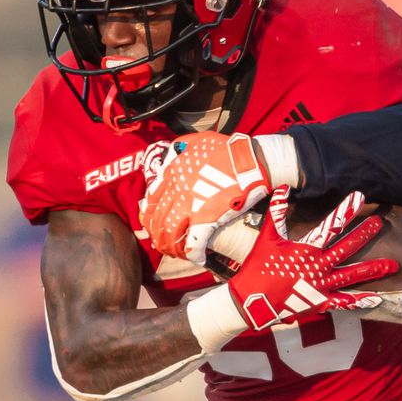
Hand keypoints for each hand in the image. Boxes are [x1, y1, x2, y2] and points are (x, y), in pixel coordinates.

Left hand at [140, 132, 271, 262]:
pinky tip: (198, 259)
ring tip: (177, 254)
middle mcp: (177, 190)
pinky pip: (194, 242)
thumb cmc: (228, 150)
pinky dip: (194, 254)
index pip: (151, 200)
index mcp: (173, 173)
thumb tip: (172, 154)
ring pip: (170, 234)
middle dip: (158, 236)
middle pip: (158, 220)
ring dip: (172, 247)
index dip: (150, 217)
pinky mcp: (207, 219)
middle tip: (163, 244)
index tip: (154, 225)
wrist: (252, 161)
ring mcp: (191, 206)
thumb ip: (180, 147)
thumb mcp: (197, 140)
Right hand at [228, 186, 395, 328]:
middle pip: (346, 248)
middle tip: (379, 223)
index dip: (346, 211)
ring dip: (372, 270)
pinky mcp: (319, 302)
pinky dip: (359, 301)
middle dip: (364, 234)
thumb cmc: (258, 267)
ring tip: (393, 265)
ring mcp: (320, 286)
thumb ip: (276, 212)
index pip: (331, 226)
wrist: (251, 300)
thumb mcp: (267, 238)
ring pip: (351, 276)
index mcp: (307, 250)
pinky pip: (343, 302)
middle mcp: (318, 267)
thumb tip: (282, 187)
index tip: (359, 197)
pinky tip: (376, 299)